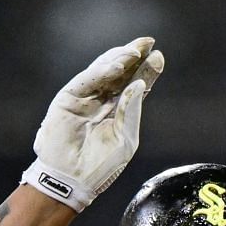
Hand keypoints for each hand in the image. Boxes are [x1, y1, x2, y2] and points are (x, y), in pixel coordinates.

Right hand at [22, 36, 164, 211]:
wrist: (72, 182)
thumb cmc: (100, 167)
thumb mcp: (125, 139)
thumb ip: (132, 111)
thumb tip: (139, 84)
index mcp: (117, 112)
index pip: (133, 85)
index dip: (145, 70)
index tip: (159, 56)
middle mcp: (101, 101)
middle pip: (119, 72)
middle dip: (133, 56)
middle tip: (148, 42)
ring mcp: (84, 98)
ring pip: (102, 71)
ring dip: (119, 59)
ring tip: (135, 52)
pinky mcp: (67, 99)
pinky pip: (86, 80)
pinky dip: (101, 71)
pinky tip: (117, 66)